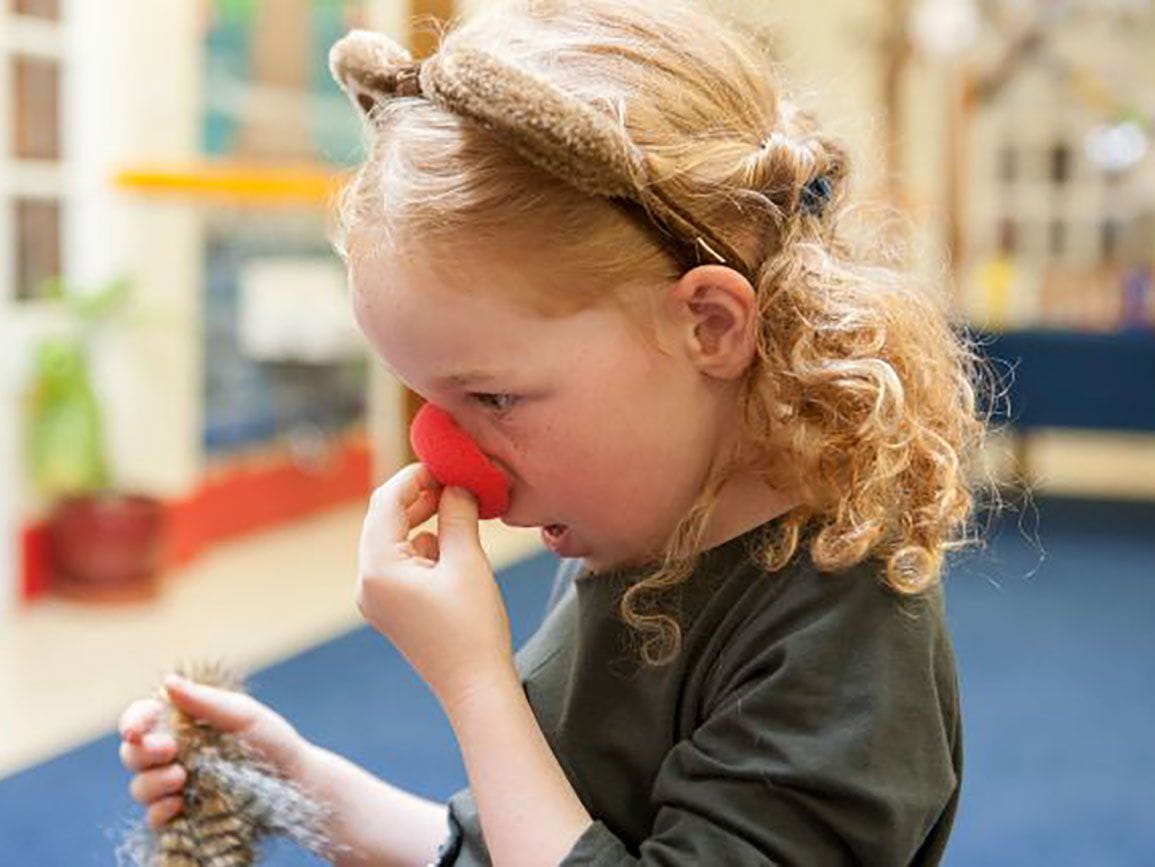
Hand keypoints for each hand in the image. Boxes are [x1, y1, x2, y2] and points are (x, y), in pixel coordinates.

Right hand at [118, 676, 311, 828]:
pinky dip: (159, 810)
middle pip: (132, 753)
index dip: (132, 722)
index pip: (142, 719)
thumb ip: (205, 702)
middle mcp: (173, 754)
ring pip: (139, 786)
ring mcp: (175, 786)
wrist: (293, 781)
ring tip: (182, 776)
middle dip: (142, 751)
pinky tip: (178, 804)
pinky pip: (154, 816)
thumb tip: (168, 682)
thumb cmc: (271, 740)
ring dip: (152, 781)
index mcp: (182, 723)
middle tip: (170, 749)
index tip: (136, 730)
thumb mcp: (243, 715)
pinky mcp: (182, 814)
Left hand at [356, 462, 513, 707]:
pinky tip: (453, 546)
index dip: (414, 476)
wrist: (475, 687)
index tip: (444, 463)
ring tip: (457, 506)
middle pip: (383, 520)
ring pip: (393, 541)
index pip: (385, 502)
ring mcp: (376, 599)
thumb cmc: (472, 626)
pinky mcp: (392, 610)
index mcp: (377, 568)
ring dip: (422, 520)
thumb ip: (457, 514)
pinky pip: (401, 564)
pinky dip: (424, 547)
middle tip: (454, 479)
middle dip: (417, 496)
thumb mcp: (467, 560)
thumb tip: (456, 485)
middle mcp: (367, 583)